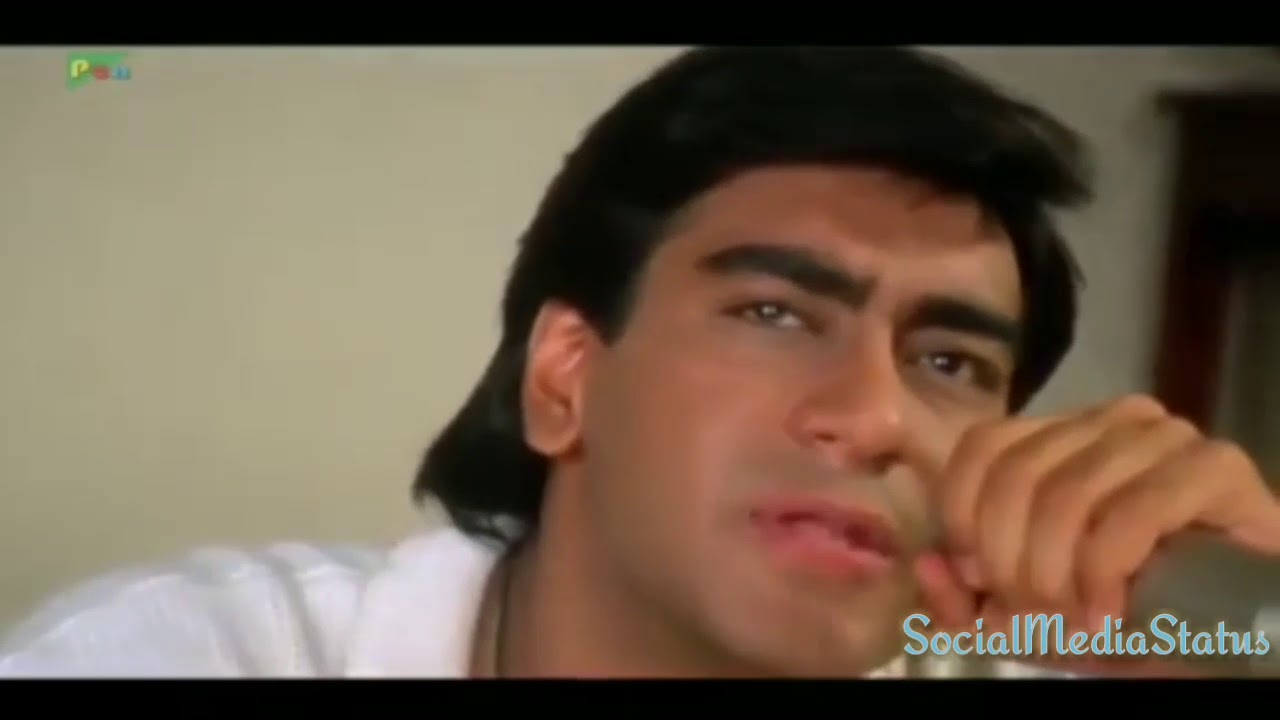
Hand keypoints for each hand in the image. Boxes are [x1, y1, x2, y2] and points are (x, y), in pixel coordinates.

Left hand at [915, 394, 1279, 675]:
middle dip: (1010, 563)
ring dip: (1055, 577)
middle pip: (1016, 476)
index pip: (982, 448)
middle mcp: (1108, 420)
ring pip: (1066, 494)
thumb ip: (967, 595)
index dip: (964, 519)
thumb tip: (930, 564)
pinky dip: (1103, 574)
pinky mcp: (1215, 467)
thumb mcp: (1027, 608)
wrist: (1234, 623)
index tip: (981, 583)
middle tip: (1031, 617)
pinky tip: (1107, 615)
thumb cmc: (1124, 610)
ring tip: (1071, 625)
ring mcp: (1164, 436)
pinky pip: (1131, 512)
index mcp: (1058, 436)